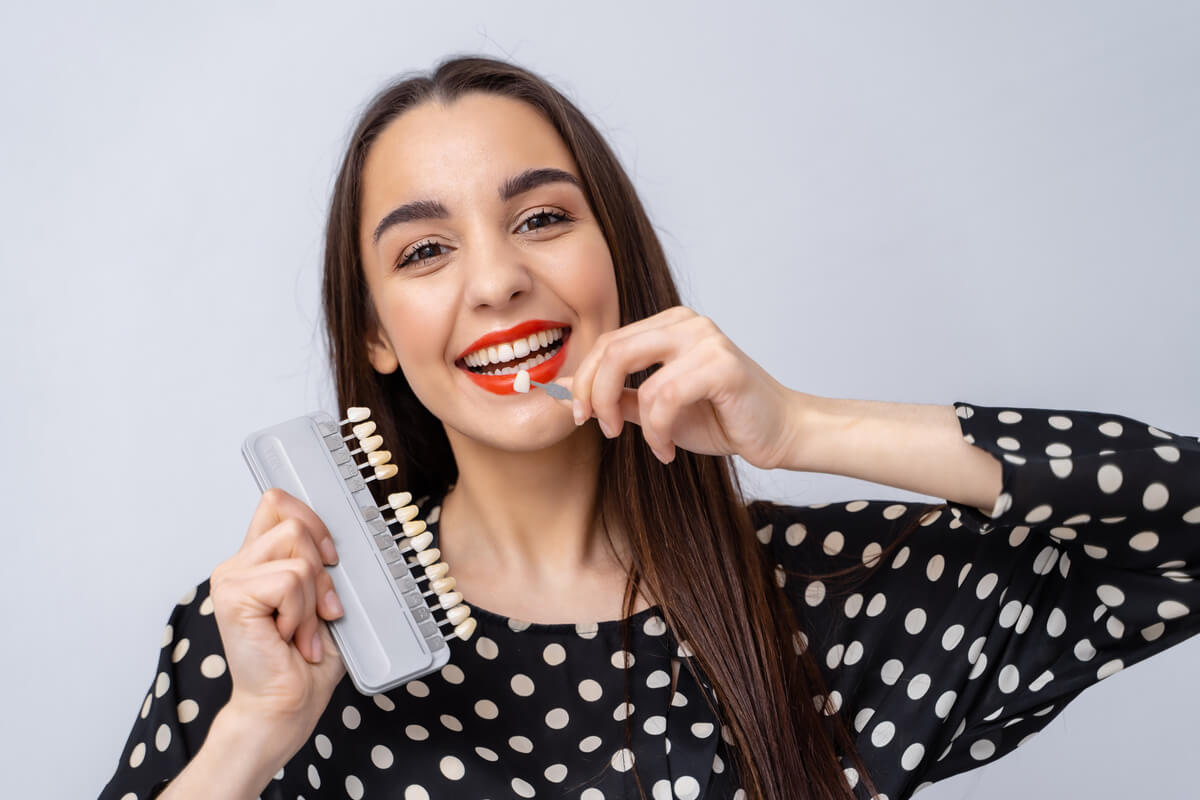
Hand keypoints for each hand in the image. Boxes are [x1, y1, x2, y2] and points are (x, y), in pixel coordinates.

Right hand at [208, 488, 346, 761]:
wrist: (287, 704)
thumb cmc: (306, 660)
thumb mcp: (323, 599)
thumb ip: (320, 563)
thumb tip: (338, 537)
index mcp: (258, 560)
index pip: (277, 502)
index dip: (312, 519)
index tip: (331, 557)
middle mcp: (239, 564)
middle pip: (293, 522)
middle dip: (321, 569)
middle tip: (319, 610)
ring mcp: (231, 578)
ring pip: (297, 553)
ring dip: (312, 598)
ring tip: (301, 630)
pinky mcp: (232, 595)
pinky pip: (290, 580)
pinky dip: (302, 612)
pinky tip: (288, 638)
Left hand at [561, 305, 801, 468]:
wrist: (780, 432)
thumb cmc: (723, 419)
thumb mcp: (656, 409)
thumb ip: (617, 397)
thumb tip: (565, 392)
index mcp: (669, 325)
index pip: (608, 342)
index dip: (583, 380)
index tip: (578, 415)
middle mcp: (686, 323)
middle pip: (612, 350)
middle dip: (593, 393)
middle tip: (598, 427)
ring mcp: (706, 339)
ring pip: (635, 374)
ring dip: (634, 422)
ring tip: (654, 445)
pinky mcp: (722, 365)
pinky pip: (664, 398)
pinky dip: (657, 431)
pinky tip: (667, 449)